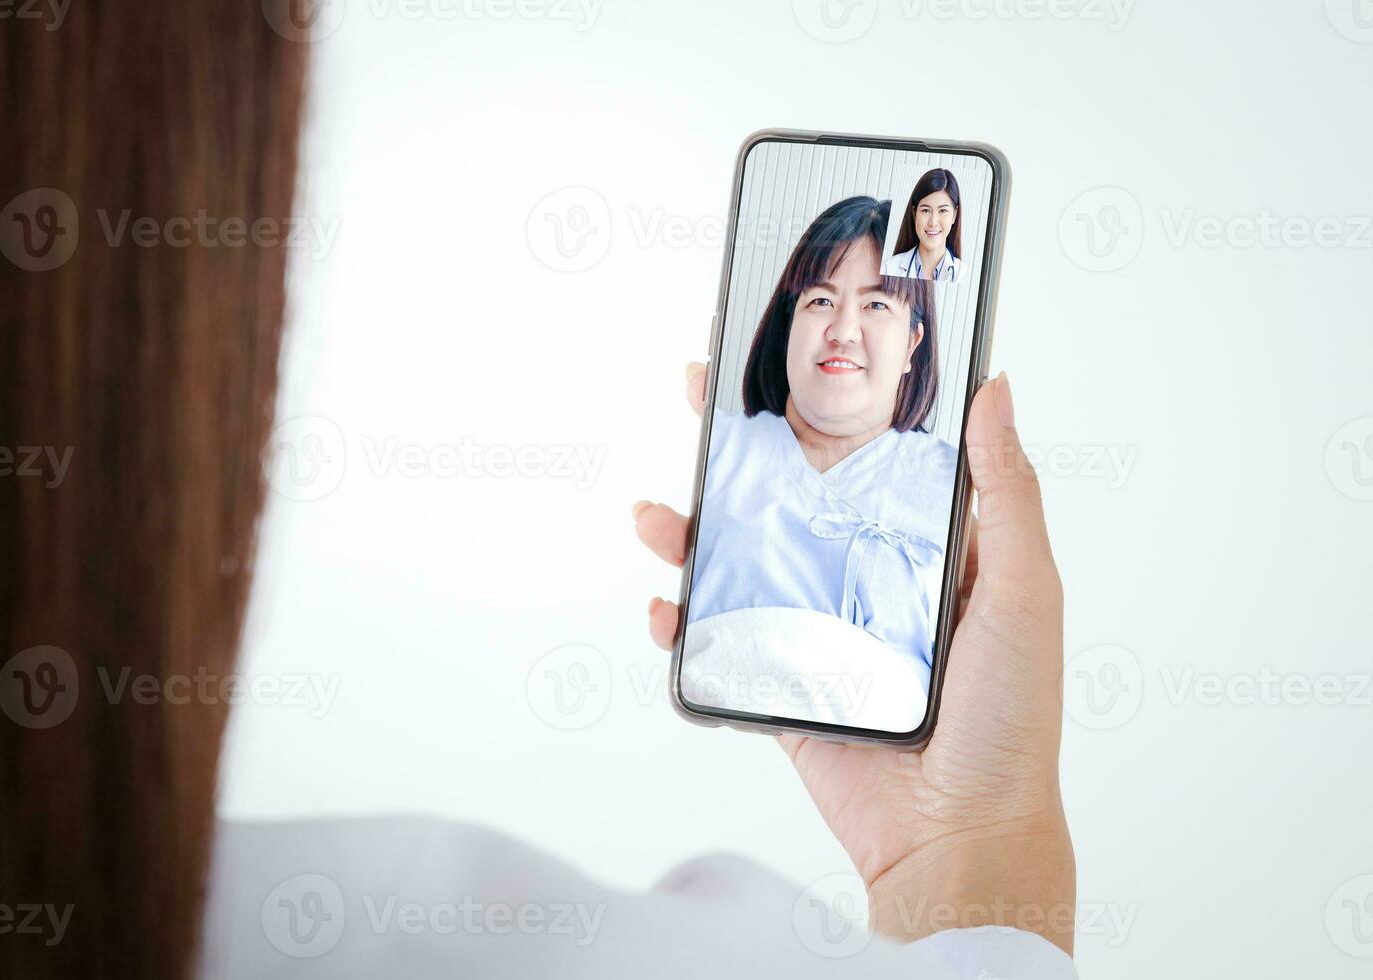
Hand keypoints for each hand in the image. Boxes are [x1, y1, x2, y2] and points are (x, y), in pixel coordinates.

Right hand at [634, 361, 1074, 953]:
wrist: (961, 835)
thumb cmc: (1011, 717)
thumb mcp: (1022, 590)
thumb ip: (1006, 493)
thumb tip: (996, 388)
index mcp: (924, 549)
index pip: (865, 459)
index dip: (820, 409)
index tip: (780, 363)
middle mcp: (866, 580)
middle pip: (788, 500)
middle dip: (737, 450)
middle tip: (698, 397)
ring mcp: (818, 632)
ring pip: (741, 565)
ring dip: (691, 534)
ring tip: (658, 518)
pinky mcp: (783, 686)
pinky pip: (721, 645)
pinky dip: (683, 625)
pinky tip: (667, 608)